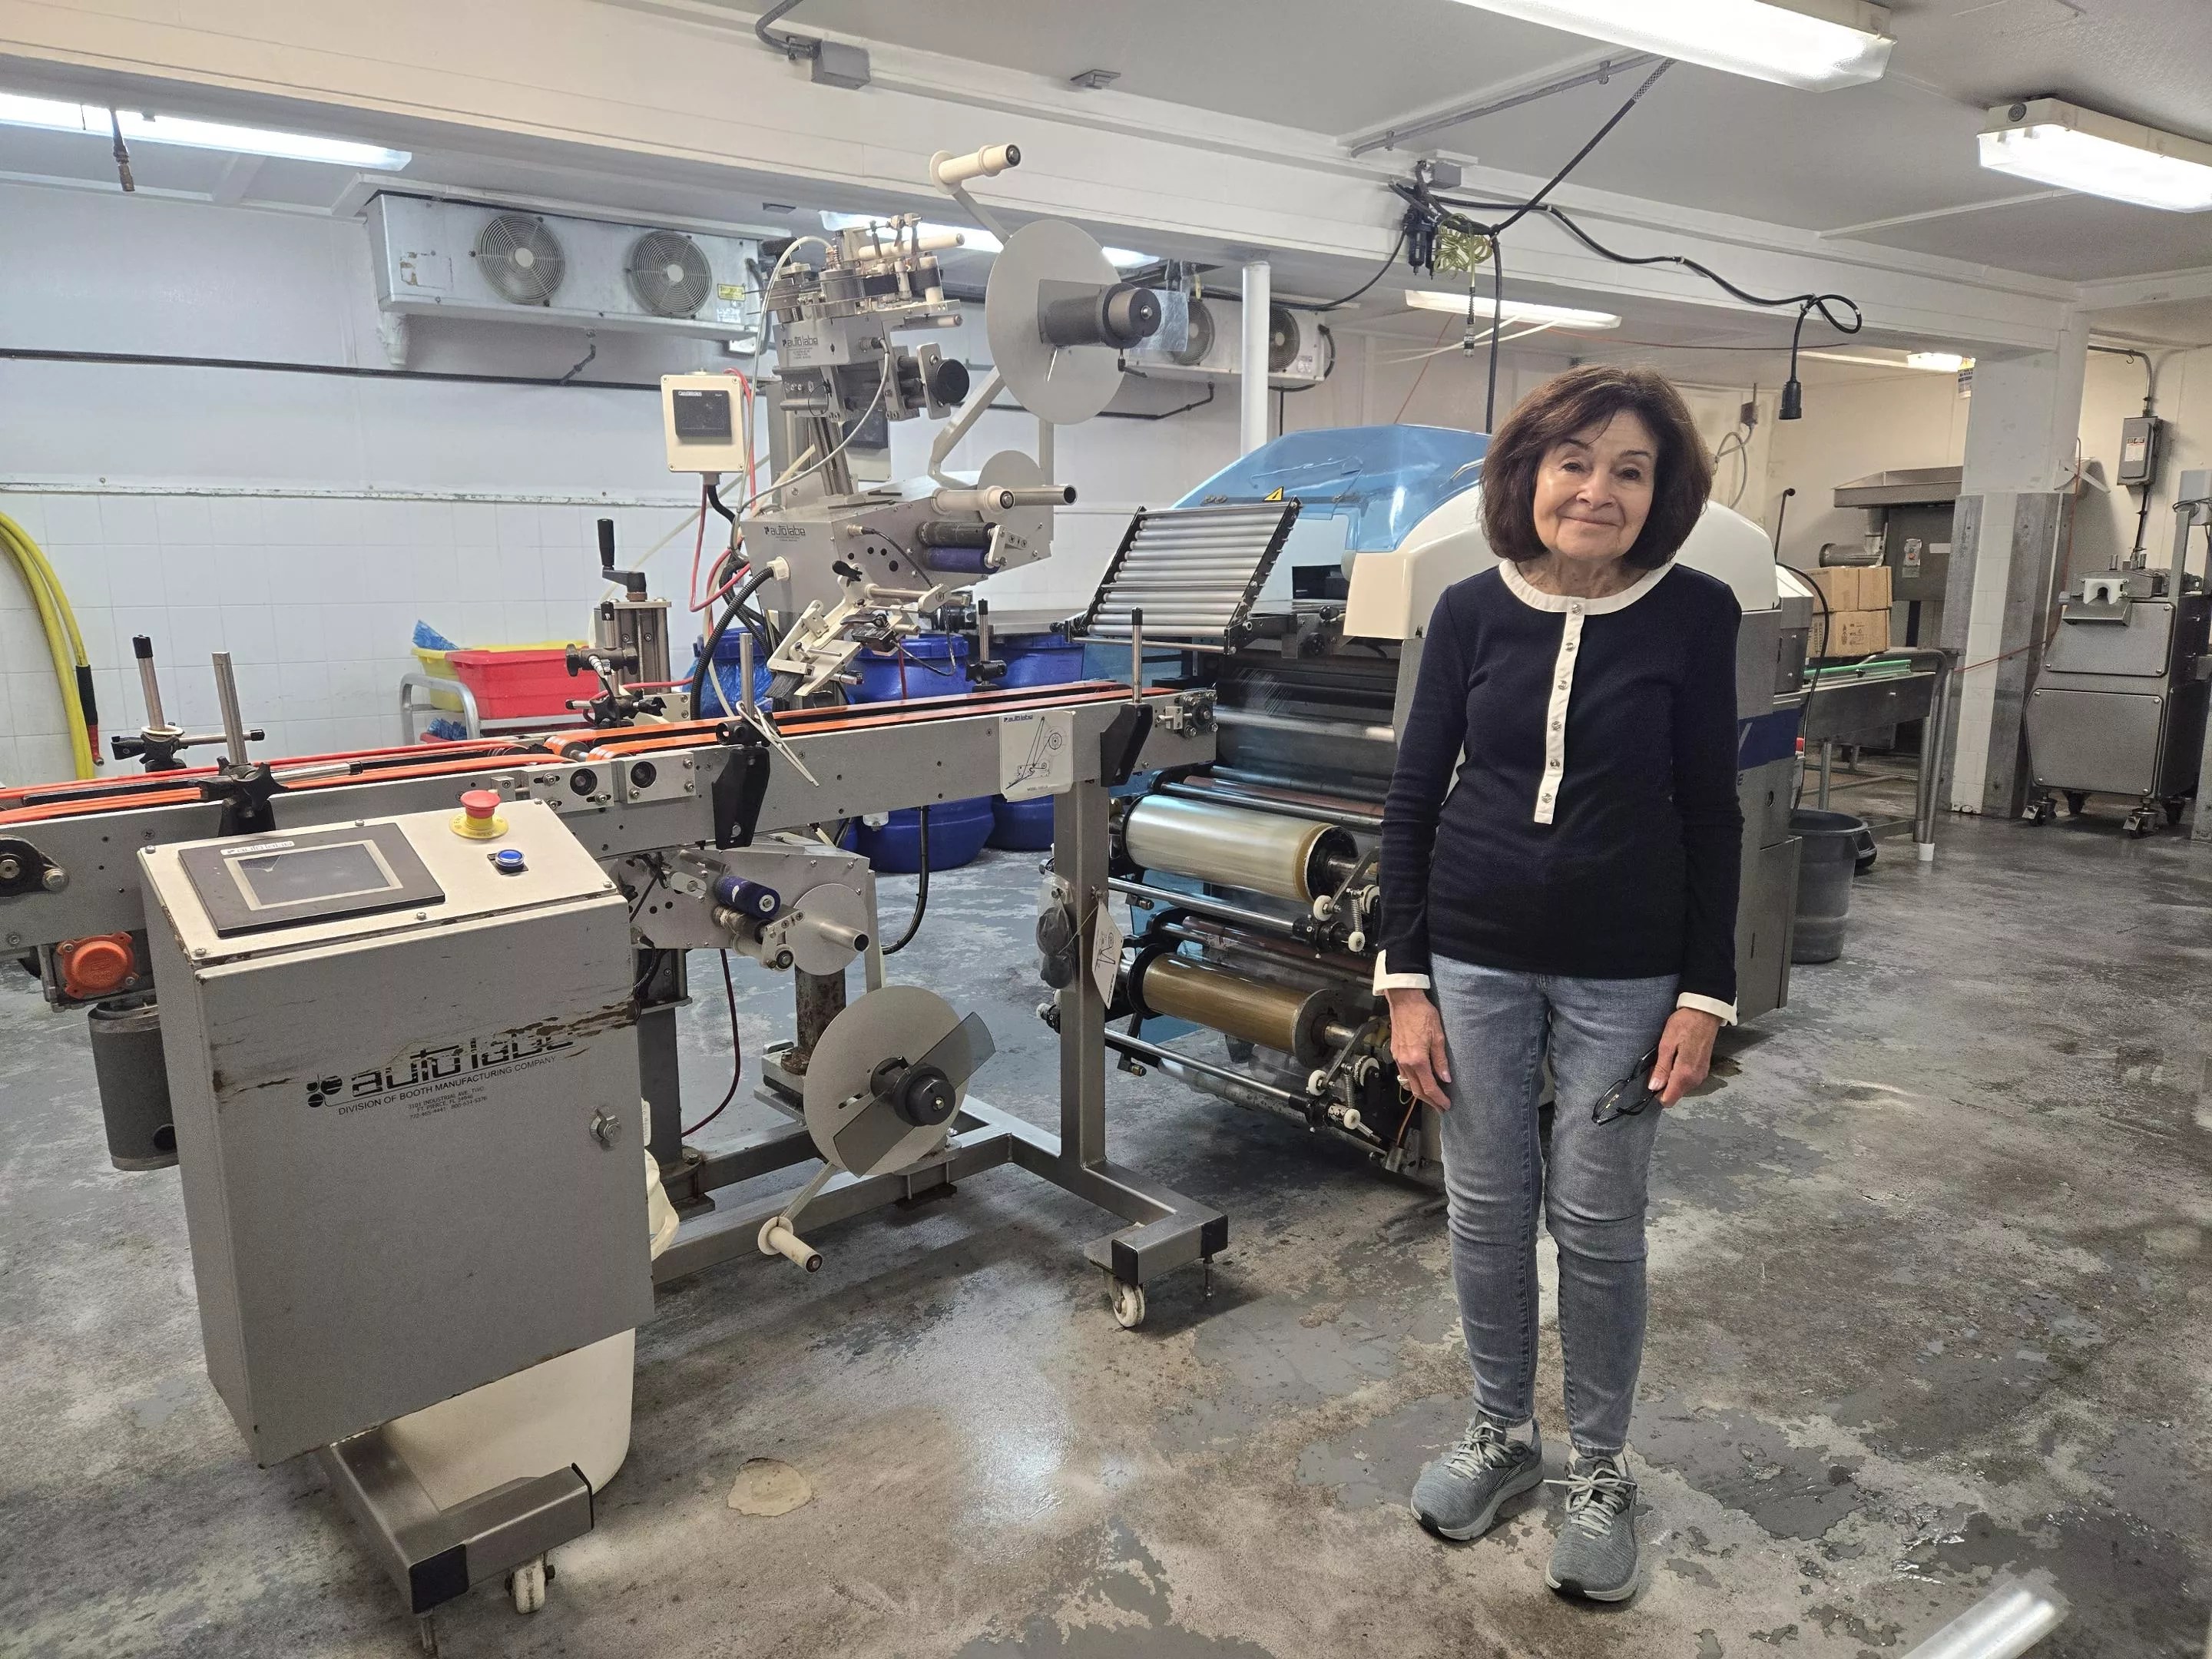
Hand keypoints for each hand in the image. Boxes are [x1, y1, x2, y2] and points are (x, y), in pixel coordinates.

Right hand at [1386, 987, 1451, 1109]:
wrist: (1404, 1001)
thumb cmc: (1423, 1015)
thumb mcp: (1438, 1036)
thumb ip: (1441, 1060)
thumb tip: (1446, 1078)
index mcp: (1417, 1060)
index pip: (1429, 1087)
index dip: (1439, 1099)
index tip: (1447, 1106)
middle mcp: (1405, 1063)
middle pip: (1417, 1090)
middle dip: (1430, 1101)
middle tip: (1441, 1107)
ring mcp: (1398, 1059)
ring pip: (1408, 1084)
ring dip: (1421, 1094)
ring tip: (1432, 1098)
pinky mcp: (1396, 1053)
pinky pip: (1403, 1075)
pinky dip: (1413, 1083)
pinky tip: (1421, 1081)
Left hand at [1649, 1008, 1721, 1105]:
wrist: (1705, 1013)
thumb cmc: (1684, 1025)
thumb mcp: (1667, 1044)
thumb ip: (1661, 1068)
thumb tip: (1653, 1087)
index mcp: (1685, 1074)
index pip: (1669, 1099)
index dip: (1657, 1093)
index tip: (1652, 1078)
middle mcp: (1695, 1079)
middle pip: (1674, 1094)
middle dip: (1663, 1084)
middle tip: (1659, 1063)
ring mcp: (1701, 1075)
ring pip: (1681, 1088)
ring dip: (1672, 1078)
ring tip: (1669, 1057)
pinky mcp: (1703, 1070)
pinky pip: (1688, 1080)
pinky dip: (1680, 1074)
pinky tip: (1678, 1058)